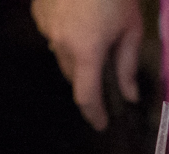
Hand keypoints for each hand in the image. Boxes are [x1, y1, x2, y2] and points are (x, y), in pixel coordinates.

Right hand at [33, 0, 142, 129]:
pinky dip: (67, 37)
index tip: (101, 124)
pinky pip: (53, 35)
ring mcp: (44, 27)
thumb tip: (129, 96)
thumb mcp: (131, 30)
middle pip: (73, 76)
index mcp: (85, 52)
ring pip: (61, 56)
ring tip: (95, 39)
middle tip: (106, 77)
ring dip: (77, 57)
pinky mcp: (37, 13)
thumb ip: (127, 66)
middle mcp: (59, 43)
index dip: (93, 114)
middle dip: (89, 81)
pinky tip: (80, 21)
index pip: (85, 96)